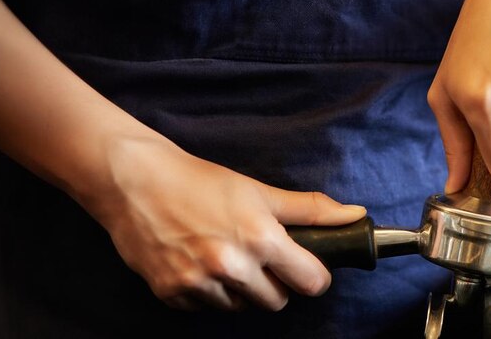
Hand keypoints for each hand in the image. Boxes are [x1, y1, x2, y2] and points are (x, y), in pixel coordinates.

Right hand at [78, 137, 366, 311]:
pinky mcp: (171, 293)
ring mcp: (198, 283)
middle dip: (274, 283)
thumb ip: (310, 209)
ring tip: (224, 256)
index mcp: (260, 239)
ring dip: (239, 290)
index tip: (304, 266)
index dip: (312, 275)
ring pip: (240, 307)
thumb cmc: (200, 182)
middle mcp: (230, 266)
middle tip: (259, 257)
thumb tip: (356, 215)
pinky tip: (198, 263)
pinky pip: (205, 308)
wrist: (134, 182)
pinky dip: (207, 292)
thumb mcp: (259, 191)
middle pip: (276, 301)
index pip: (311, 282)